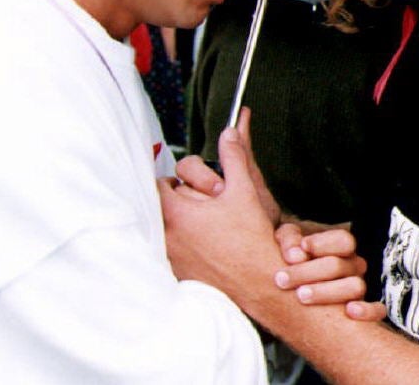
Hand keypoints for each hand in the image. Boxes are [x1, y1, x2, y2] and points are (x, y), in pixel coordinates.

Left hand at [159, 113, 284, 302]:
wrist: (261, 285)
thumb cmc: (252, 241)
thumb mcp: (244, 191)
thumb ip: (233, 157)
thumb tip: (229, 133)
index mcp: (175, 212)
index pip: (156, 185)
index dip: (174, 182)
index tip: (189, 185)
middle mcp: (166, 237)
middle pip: (160, 208)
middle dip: (178, 202)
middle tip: (202, 204)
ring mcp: (171, 259)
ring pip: (165, 231)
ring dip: (180, 224)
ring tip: (205, 225)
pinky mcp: (179, 275)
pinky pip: (173, 252)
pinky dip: (184, 246)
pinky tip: (207, 246)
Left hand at [273, 222, 386, 321]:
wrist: (292, 284)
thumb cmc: (289, 258)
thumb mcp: (286, 242)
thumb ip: (289, 240)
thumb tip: (295, 255)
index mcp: (339, 247)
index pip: (343, 240)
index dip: (322, 243)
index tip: (301, 246)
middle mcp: (353, 266)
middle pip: (339, 266)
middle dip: (308, 272)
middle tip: (281, 279)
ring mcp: (359, 288)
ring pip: (355, 287)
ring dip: (326, 292)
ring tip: (301, 296)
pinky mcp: (364, 311)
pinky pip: (378, 311)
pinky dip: (368, 311)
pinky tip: (350, 312)